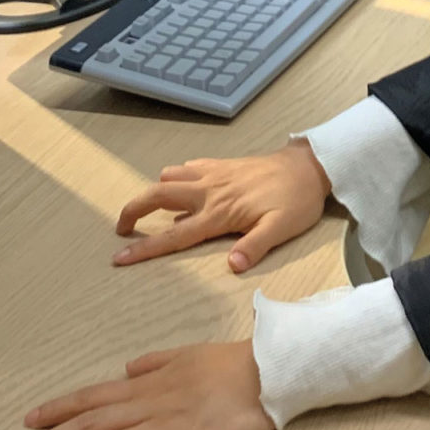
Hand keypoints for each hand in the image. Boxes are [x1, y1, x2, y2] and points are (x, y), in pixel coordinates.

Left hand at [12, 341, 273, 429]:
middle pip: (94, 424)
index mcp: (149, 382)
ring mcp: (171, 425)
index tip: (28, 421)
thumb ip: (155, 361)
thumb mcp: (187, 352)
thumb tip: (126, 369)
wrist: (269, 369)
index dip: (60, 409)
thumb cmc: (229, 360)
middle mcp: (152, 403)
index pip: (95, 396)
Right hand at [112, 143, 331, 271]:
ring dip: (155, 190)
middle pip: (159, 194)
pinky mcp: (224, 163)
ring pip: (171, 176)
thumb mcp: (282, 228)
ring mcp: (215, 173)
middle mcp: (210, 189)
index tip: (119, 257)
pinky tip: (182, 186)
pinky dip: (177, 176)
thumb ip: (255, 247)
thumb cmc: (297, 200)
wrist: (310, 165)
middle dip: (134, 208)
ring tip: (148, 209)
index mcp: (220, 212)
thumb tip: (232, 266)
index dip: (145, 247)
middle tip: (120, 228)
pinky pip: (190, 166)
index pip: (174, 234)